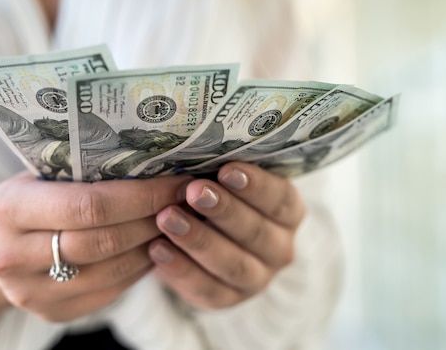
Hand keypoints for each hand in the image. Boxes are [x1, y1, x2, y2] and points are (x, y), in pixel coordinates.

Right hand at [0, 172, 190, 321]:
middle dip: (154, 218)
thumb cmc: (32, 196)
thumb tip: (158, 160)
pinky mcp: (51, 312)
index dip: (142, 196)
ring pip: (113, 269)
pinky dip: (140, 266)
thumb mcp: (43, 173)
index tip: (178, 183)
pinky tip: (156, 245)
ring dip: (154, 243)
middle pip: (105, 240)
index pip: (90, 205)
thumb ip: (86, 171)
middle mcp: (11, 256)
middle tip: (186, 201)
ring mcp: (30, 292)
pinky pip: (111, 290)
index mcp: (9, 208)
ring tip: (178, 221)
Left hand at [148, 162, 305, 309]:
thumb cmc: (213, 193)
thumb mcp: (221, 179)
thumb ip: (217, 169)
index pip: (281, 200)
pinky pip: (207, 289)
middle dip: (223, 211)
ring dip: (199, 240)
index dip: (256, 186)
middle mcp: (279, 249)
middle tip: (193, 190)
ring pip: (232, 264)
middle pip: (255, 232)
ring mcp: (256, 279)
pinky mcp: (227, 298)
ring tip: (166, 218)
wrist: (198, 235)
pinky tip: (157, 249)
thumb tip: (194, 147)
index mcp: (288, 213)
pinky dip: (181, 270)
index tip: (226, 169)